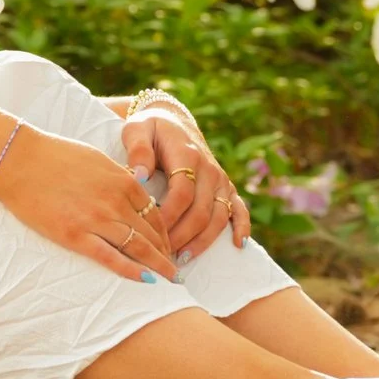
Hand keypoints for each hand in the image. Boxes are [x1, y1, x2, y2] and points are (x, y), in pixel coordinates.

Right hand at [0, 123, 179, 283]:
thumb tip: (134, 191)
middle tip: (176, 269)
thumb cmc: (55, 155)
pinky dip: (132, 271)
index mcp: (123, 181)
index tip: (170, 246)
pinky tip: (147, 281)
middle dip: (167, 252)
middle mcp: (116, 201)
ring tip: (170, 280)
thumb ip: (119, 178)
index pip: (157, 213)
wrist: (19, 160)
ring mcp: (96, 219)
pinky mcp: (75, 235)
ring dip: (158, 265)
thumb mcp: (97, 159)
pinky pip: (111, 257)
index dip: (167, 233)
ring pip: (138, 247)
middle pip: (152, 232)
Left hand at [120, 101, 246, 261]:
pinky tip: (238, 245)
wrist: (173, 120)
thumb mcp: (136, 131)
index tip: (152, 232)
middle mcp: (208, 169)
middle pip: (201, 210)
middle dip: (182, 235)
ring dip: (203, 240)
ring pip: (218, 216)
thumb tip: (139, 176)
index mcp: (187, 155)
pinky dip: (241, 226)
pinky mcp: (226, 186)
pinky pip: (239, 208)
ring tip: (183, 258)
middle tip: (162, 254)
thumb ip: (138, 151)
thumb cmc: (150, 129)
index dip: (169, 216)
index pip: (182, 193)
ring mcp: (220, 179)